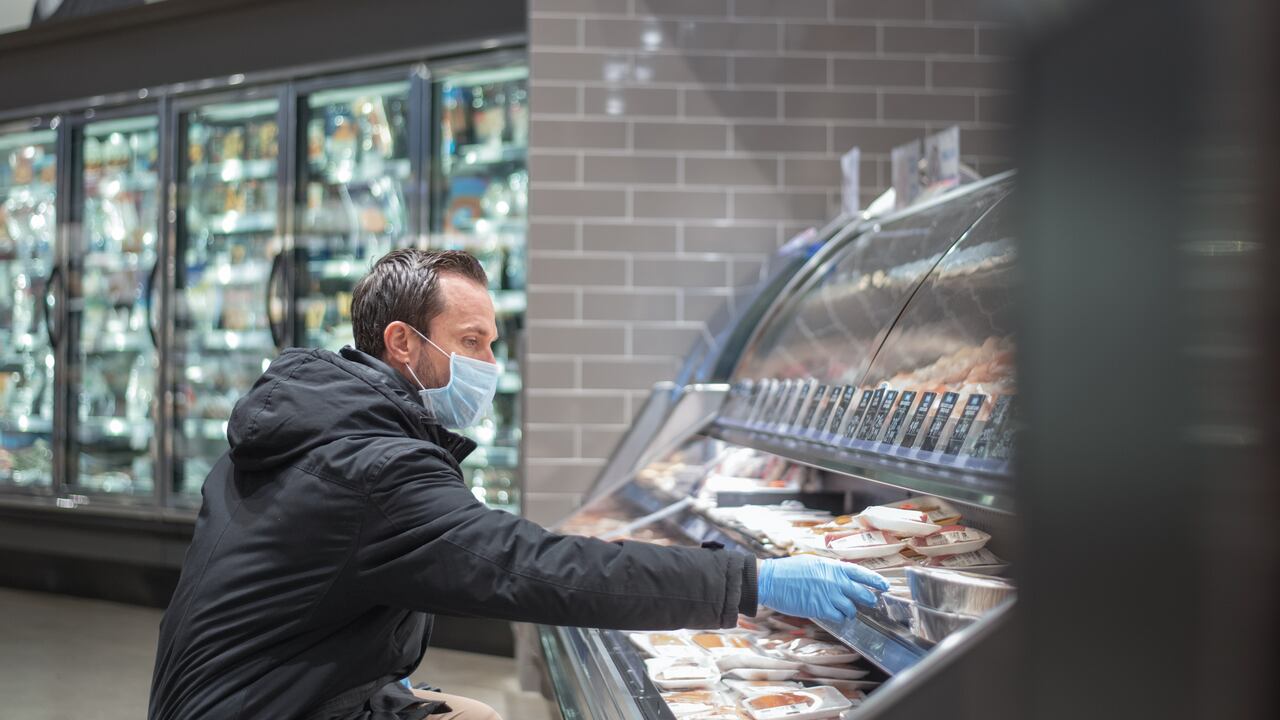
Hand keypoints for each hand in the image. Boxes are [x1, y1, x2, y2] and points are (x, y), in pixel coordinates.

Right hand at [757, 555, 888, 624]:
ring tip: (845, 610)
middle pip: (862, 593)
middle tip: (870, 603)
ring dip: (850, 611)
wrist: (771, 580)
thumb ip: (830, 570)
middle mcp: (835, 581)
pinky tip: (833, 614)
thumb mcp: (813, 563)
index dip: (875, 581)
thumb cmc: (789, 570)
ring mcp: (828, 595)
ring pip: (851, 609)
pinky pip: (838, 617)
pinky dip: (838, 617)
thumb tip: (842, 577)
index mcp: (833, 567)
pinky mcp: (820, 608)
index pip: (862, 574)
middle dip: (869, 600)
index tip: (884, 586)